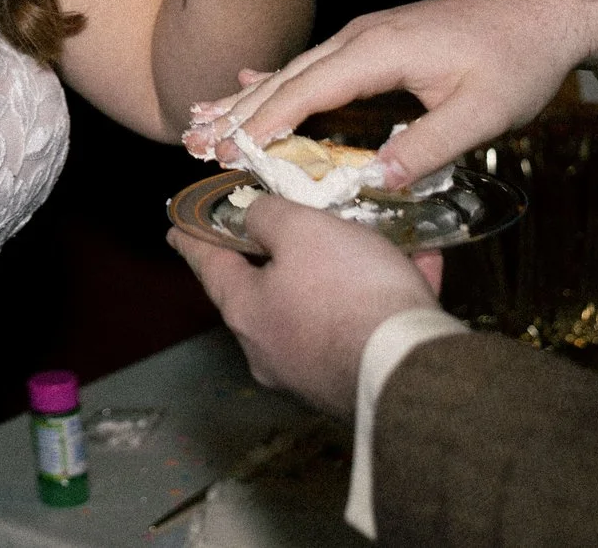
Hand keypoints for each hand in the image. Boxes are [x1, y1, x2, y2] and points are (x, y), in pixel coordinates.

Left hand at [171, 198, 442, 415]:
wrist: (414, 373)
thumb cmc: (348, 294)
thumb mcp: (302, 231)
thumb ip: (269, 215)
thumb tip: (252, 216)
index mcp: (246, 311)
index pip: (208, 264)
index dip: (193, 237)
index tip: (175, 228)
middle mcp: (271, 349)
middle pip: (267, 289)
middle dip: (282, 255)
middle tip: (290, 227)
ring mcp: (315, 372)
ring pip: (324, 306)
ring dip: (348, 270)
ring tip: (373, 238)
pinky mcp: (360, 382)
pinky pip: (368, 325)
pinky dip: (386, 293)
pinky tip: (422, 264)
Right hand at [193, 0, 597, 187]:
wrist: (546, 14)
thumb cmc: (518, 61)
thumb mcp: (482, 114)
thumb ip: (426, 147)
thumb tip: (373, 183)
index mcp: (380, 50)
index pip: (308, 89)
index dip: (265, 122)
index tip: (227, 150)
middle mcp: (362, 36)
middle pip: (288, 77)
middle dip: (239, 112)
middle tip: (194, 141)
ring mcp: (367, 36)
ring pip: (296, 70)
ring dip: (249, 98)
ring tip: (201, 117)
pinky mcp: (376, 43)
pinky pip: (315, 64)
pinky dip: (278, 81)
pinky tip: (251, 84)